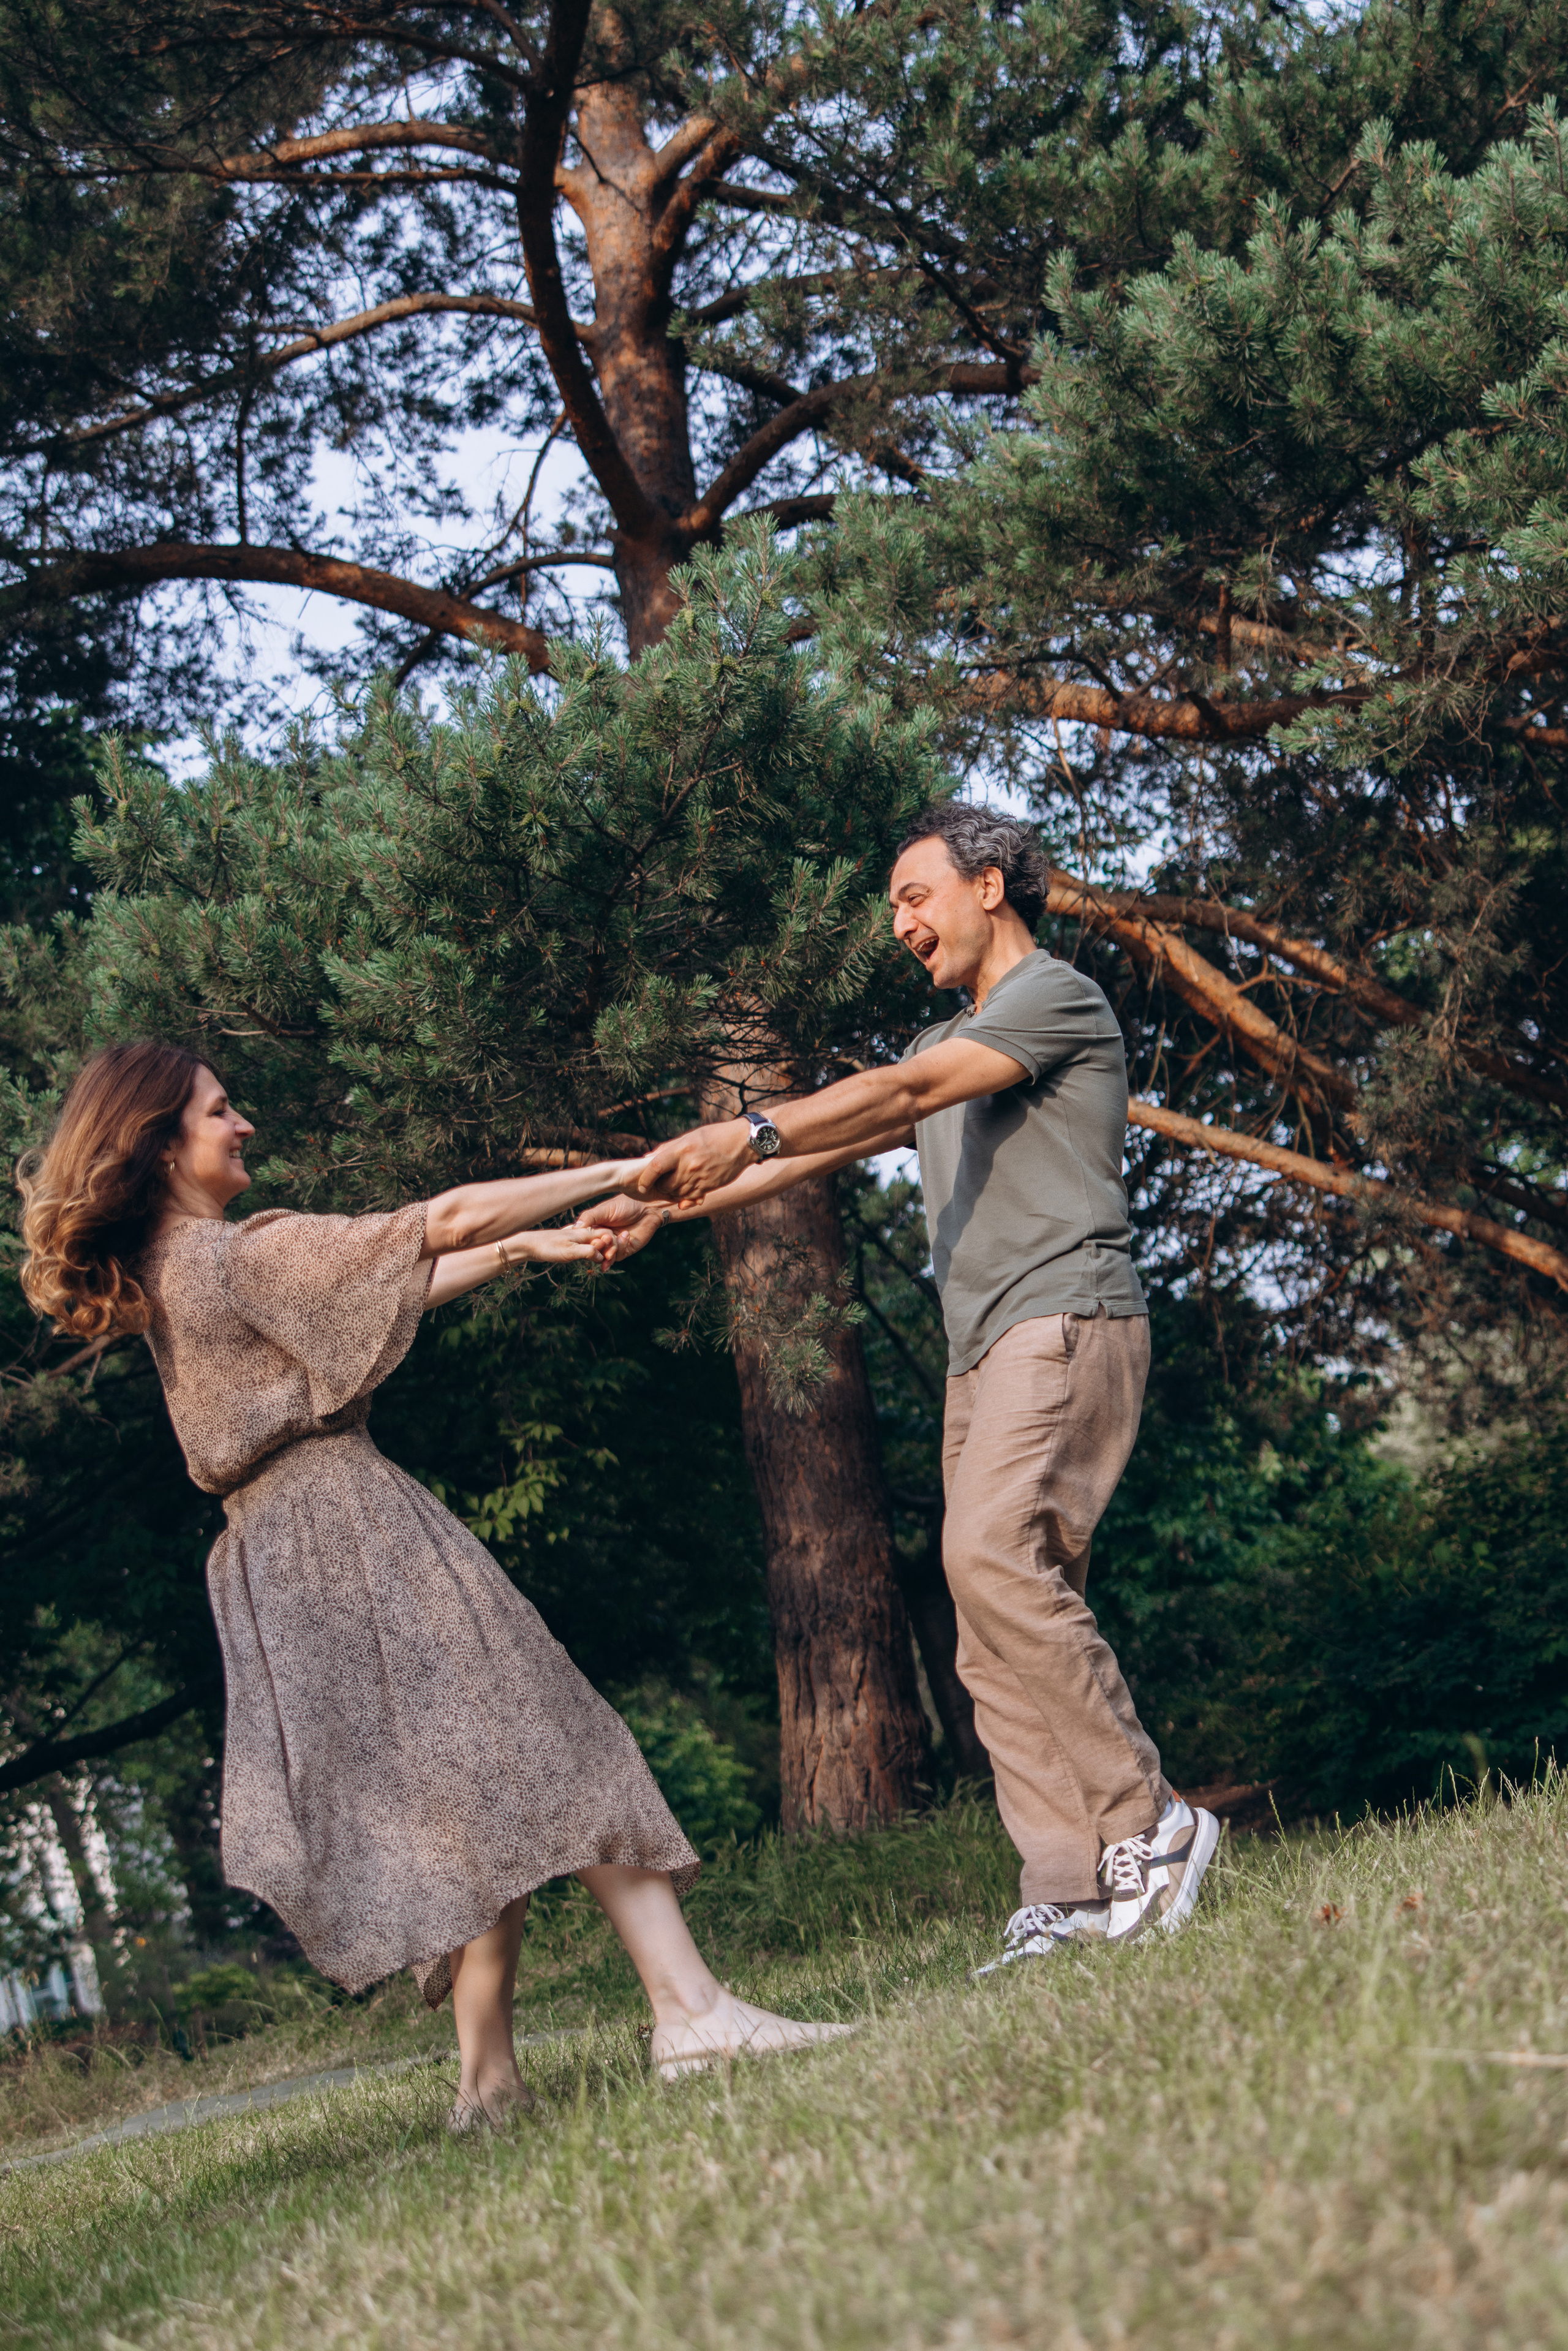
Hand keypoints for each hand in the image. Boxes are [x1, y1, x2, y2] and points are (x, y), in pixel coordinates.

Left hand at [510, 1224, 617, 1270]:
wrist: (530, 1245)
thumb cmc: (548, 1247)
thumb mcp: (570, 1252)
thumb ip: (587, 1252)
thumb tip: (602, 1256)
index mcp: (585, 1232)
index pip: (608, 1236)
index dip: (613, 1247)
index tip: (609, 1260)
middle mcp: (583, 1233)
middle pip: (605, 1239)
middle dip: (610, 1250)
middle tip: (607, 1265)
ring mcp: (579, 1238)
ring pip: (597, 1244)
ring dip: (603, 1253)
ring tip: (603, 1265)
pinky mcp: (573, 1244)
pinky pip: (589, 1247)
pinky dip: (594, 1254)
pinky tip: (594, 1261)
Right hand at [575, 1196, 669, 1263]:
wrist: (648, 1206)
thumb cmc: (625, 1204)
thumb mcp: (604, 1209)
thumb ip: (589, 1218)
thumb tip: (574, 1228)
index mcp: (594, 1227)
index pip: (583, 1239)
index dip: (583, 1241)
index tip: (583, 1239)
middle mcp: (602, 1237)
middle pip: (593, 1250)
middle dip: (595, 1248)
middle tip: (600, 1241)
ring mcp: (614, 1244)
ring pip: (605, 1255)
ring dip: (607, 1251)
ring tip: (611, 1242)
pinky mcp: (626, 1249)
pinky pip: (618, 1256)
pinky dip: (620, 1249)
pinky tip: (625, 1236)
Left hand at [627, 1118, 754, 1204]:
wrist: (742, 1143)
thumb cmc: (714, 1136)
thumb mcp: (689, 1136)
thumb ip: (668, 1148)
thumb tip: (648, 1157)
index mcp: (681, 1150)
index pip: (655, 1167)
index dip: (645, 1179)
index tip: (641, 1185)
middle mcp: (689, 1165)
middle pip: (665, 1185)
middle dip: (661, 1186)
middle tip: (662, 1182)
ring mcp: (700, 1178)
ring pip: (678, 1194)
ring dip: (673, 1192)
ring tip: (677, 1184)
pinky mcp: (709, 1186)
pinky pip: (692, 1198)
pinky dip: (686, 1198)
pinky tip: (687, 1191)